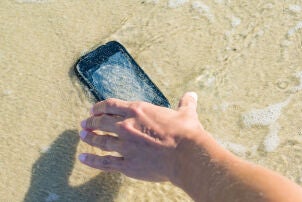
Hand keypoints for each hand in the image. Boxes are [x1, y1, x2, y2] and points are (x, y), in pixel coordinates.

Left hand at [79, 92, 203, 181]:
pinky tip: (83, 158)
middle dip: (91, 122)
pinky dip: (92, 160)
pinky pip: (104, 162)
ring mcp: (125, 146)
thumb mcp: (186, 113)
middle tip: (84, 124)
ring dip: (89, 138)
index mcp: (138, 111)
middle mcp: (126, 126)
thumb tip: (192, 94)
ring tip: (82, 136)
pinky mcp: (127, 164)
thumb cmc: (186, 132)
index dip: (99, 107)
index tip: (93, 109)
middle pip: (101, 123)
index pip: (111, 106)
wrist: (186, 154)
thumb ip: (186, 103)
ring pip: (101, 141)